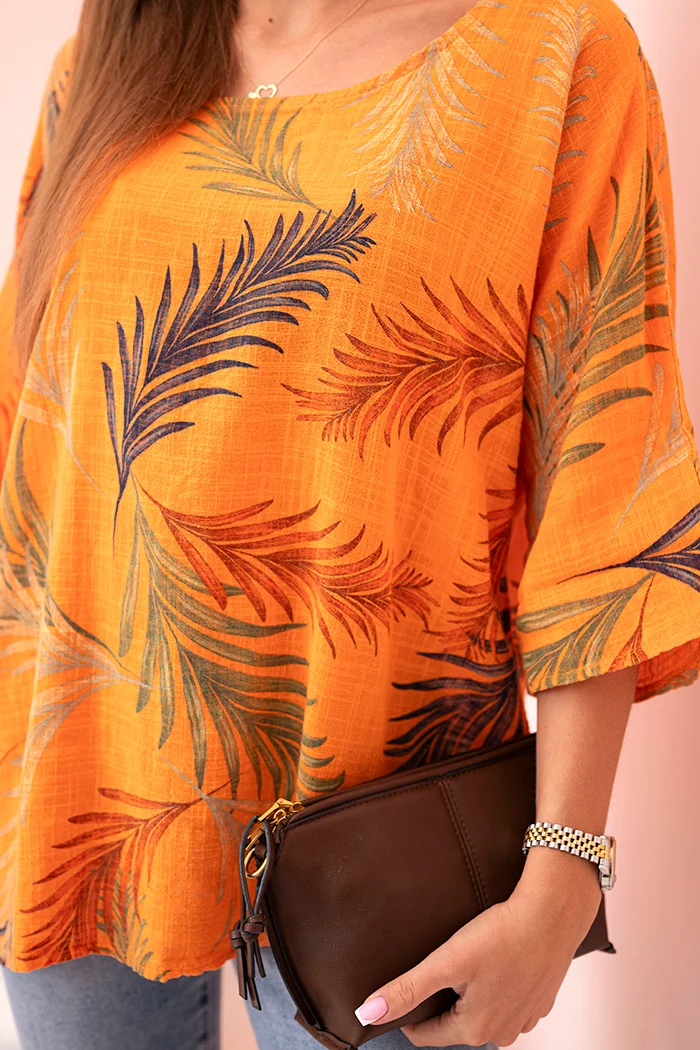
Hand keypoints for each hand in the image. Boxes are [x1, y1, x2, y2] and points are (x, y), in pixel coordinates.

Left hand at [354, 847, 601, 1046]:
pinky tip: (496, 960)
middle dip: (442, 999)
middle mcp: (502, 1035)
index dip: (409, 1008)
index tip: (409, 980)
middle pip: (454, 1024)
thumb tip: (366, 1015)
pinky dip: (496, 985)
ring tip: (469, 958)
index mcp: (475, 1031)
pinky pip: (506, 1001)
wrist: (553, 913)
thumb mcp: (447, 961)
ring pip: (481, 1013)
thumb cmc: (501, 935)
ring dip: (470, 993)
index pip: (424, 1034)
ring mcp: (524, 1020)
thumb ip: (406, 990)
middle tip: (441, 962)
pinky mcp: (540, 1002)